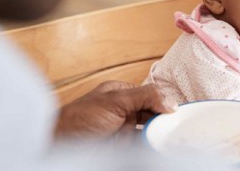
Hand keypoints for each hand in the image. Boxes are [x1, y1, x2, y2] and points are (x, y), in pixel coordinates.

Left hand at [54, 81, 176, 140]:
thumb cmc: (78, 119)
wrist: (60, 145)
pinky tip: (162, 145)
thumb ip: (144, 96)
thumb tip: (170, 101)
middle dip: (165, 118)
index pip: (150, 94)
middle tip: (179, 125)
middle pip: (152, 112)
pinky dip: (153, 145)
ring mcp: (123, 129)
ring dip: (160, 132)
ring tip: (174, 136)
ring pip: (149, 130)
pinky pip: (143, 145)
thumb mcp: (115, 100)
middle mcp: (123, 110)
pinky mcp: (123, 146)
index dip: (164, 102)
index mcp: (120, 93)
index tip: (178, 111)